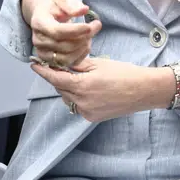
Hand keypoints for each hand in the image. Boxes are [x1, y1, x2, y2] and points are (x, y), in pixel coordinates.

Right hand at [22, 0, 98, 67]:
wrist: (45, 14)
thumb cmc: (55, 6)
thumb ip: (72, 4)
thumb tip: (84, 10)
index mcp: (38, 22)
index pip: (56, 31)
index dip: (75, 31)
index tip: (90, 26)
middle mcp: (38, 39)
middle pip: (64, 45)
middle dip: (84, 37)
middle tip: (96, 26)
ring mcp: (42, 51)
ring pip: (66, 58)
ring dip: (83, 48)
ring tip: (90, 36)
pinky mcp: (50, 60)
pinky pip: (68, 64)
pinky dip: (81, 55)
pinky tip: (86, 44)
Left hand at [31, 56, 172, 122]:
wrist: (145, 90)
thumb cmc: (124, 73)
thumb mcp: (98, 64)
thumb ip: (77, 64)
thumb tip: (61, 62)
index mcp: (82, 86)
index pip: (55, 79)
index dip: (43, 72)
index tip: (34, 65)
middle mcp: (82, 101)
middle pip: (60, 88)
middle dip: (58, 78)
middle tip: (58, 67)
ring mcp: (87, 112)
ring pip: (68, 98)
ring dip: (67, 88)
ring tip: (75, 77)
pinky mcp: (93, 117)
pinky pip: (77, 106)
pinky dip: (76, 97)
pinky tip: (85, 89)